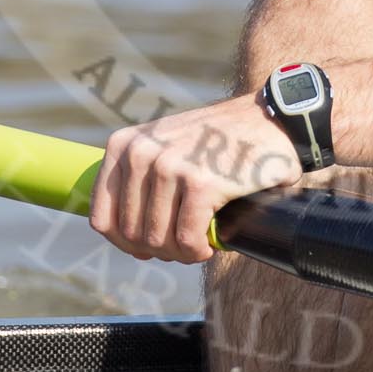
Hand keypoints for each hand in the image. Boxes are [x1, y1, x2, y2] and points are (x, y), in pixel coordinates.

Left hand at [89, 94, 304, 262]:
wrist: (270, 119)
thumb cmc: (217, 141)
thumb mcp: (164, 144)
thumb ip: (138, 177)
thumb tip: (123, 235)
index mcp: (123, 145)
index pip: (102, 218)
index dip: (124, 243)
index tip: (149, 246)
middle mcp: (140, 153)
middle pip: (130, 235)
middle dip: (158, 249)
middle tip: (184, 244)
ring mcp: (169, 167)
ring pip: (158, 241)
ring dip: (180, 252)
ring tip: (198, 242)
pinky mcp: (200, 184)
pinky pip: (187, 240)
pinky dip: (198, 251)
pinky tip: (211, 243)